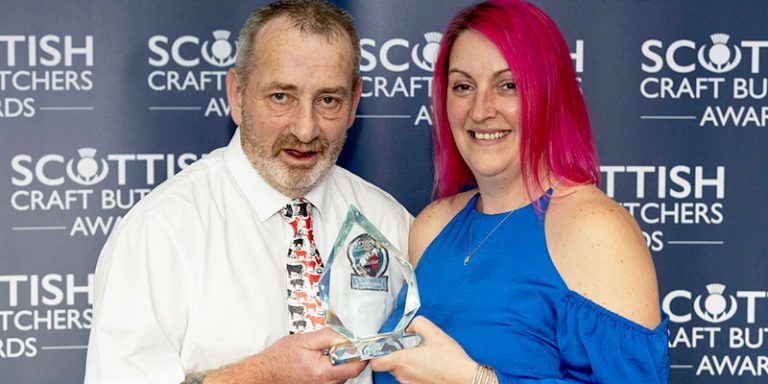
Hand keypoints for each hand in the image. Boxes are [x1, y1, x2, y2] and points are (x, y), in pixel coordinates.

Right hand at [206, 327, 365, 383]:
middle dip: (351, 357)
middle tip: (343, 345)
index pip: (355, 365)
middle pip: (351, 371)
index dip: (362, 353)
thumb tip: (347, 334)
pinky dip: (334, 370)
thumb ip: (328, 336)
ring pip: (344, 376)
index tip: (364, 344)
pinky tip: (324, 361)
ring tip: (327, 353)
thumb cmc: (281, 357)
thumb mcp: (305, 339)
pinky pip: (335, 380)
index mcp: (322, 371)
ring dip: (342, 363)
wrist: (266, 372)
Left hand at [370, 316, 476, 383]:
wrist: (466, 379)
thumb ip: (418, 324)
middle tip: (410, 349)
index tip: (384, 348)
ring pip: (400, 373)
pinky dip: (416, 373)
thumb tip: (410, 326)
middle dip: (397, 356)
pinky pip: (411, 380)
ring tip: (423, 358)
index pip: (376, 362)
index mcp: (402, 361)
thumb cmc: (451, 360)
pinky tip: (429, 367)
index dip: (377, 355)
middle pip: (389, 366)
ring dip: (407, 365)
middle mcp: (403, 376)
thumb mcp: (435, 334)